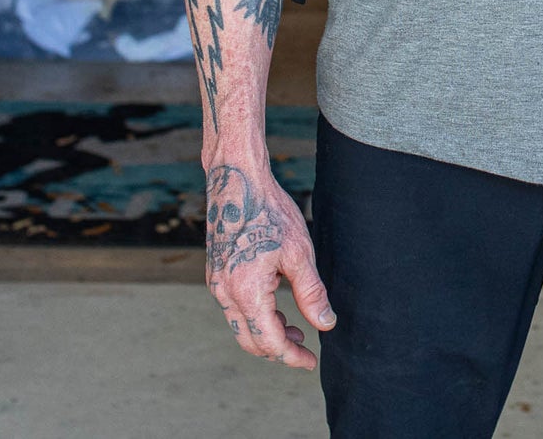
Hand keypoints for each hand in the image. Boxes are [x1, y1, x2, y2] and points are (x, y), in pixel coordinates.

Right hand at [205, 158, 335, 368]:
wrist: (236, 181)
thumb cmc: (269, 212)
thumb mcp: (299, 253)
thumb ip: (311, 293)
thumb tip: (326, 324)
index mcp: (246, 293)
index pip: (270, 341)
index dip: (292, 356)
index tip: (311, 361)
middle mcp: (225, 294)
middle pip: (251, 341)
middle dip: (279, 349)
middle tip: (306, 348)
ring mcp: (217, 284)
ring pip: (241, 325)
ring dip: (268, 332)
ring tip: (296, 327)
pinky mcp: (216, 273)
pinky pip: (235, 307)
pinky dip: (256, 315)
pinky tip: (277, 304)